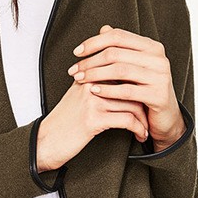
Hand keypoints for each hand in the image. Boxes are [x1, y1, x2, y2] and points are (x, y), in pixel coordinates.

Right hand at [35, 72, 149, 172]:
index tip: (146, 96)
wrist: (46, 141)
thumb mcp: (77, 93)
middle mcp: (90, 84)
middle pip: (130, 84)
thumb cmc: (64, 119)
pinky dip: (138, 129)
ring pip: (131, 103)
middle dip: (144, 100)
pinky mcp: (94, 120)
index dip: (139, 84)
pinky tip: (140, 135)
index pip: (122, 69)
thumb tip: (106, 56)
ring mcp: (92, 101)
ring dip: (143, 119)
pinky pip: (126, 120)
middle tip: (151, 111)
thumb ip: (93, 76)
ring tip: (146, 128)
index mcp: (88, 74)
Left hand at [68, 24, 186, 152]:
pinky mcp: (158, 95)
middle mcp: (158, 58)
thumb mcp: (133, 67)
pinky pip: (127, 91)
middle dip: (91, 61)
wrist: (165, 117)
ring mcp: (160, 76)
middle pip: (116, 53)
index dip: (94, 42)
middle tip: (74, 70)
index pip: (118, 36)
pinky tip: (94, 91)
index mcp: (151, 47)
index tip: (76, 52)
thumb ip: (121, 48)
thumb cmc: (146, 91)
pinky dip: (108, 90)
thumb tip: (103, 29)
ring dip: (95, 75)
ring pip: (120, 70)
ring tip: (80, 80)